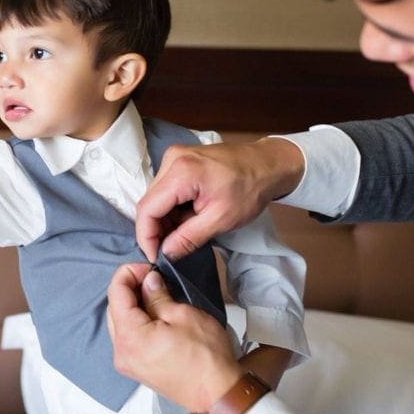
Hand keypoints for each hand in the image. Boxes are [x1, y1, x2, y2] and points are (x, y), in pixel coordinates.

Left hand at [106, 262, 242, 412]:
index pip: (115, 292)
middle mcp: (121, 352)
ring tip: (155, 293)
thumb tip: (148, 281)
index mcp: (130, 336)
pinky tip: (153, 313)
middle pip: (114, 307)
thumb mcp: (183, 315)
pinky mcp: (137, 368)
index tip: (148, 268)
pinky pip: (127, 337)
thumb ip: (158, 295)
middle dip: (130, 287)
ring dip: (132, 304)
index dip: (129, 273)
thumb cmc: (206, 357)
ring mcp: (127, 363)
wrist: (217, 393)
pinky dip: (136, 321)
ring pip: (119, 322)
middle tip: (152, 277)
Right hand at [135, 138, 304, 260]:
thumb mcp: (221, 219)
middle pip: (149, 201)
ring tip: (183, 234)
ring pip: (156, 196)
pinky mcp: (180, 160)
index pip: (147, 208)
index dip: (146, 236)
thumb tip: (165, 254)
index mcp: (181, 172)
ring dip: (164, 219)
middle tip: (171, 249)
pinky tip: (187, 218)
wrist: (268, 164)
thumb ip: (188, 237)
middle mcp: (171, 159)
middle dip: (156, 229)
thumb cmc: (250, 189)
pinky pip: (166, 188)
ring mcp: (175, 157)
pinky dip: (172, 207)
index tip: (155, 257)